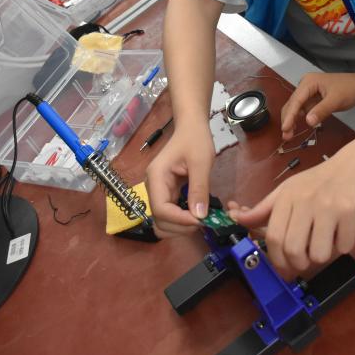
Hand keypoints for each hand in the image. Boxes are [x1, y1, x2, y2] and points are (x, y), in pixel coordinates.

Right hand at [145, 122, 215, 236]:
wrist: (191, 127)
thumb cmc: (195, 139)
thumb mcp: (201, 162)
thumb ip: (199, 188)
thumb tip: (199, 216)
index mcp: (156, 177)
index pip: (161, 208)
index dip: (179, 219)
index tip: (200, 220)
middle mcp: (152, 187)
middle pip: (159, 219)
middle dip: (179, 226)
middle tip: (202, 222)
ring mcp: (158, 191)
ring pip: (163, 221)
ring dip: (179, 227)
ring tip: (199, 220)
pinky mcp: (167, 193)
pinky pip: (170, 214)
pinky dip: (181, 220)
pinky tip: (196, 216)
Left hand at [229, 144, 354, 273]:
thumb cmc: (318, 180)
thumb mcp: (288, 190)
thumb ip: (264, 209)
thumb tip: (238, 219)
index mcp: (287, 196)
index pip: (274, 237)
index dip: (276, 259)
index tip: (284, 268)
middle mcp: (305, 201)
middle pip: (293, 249)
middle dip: (298, 264)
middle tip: (304, 262)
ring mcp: (328, 206)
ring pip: (319, 254)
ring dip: (322, 256)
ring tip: (326, 243)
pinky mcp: (350, 211)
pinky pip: (343, 247)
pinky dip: (343, 246)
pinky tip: (343, 232)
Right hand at [281, 72, 354, 137]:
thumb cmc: (350, 89)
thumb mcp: (336, 100)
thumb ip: (321, 110)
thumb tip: (308, 122)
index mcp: (309, 82)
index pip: (296, 100)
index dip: (289, 115)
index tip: (285, 128)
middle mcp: (305, 86)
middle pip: (292, 104)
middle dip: (288, 119)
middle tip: (286, 136)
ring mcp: (309, 93)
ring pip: (296, 108)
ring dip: (292, 120)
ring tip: (289, 135)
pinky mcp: (314, 100)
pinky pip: (303, 110)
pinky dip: (299, 119)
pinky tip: (296, 128)